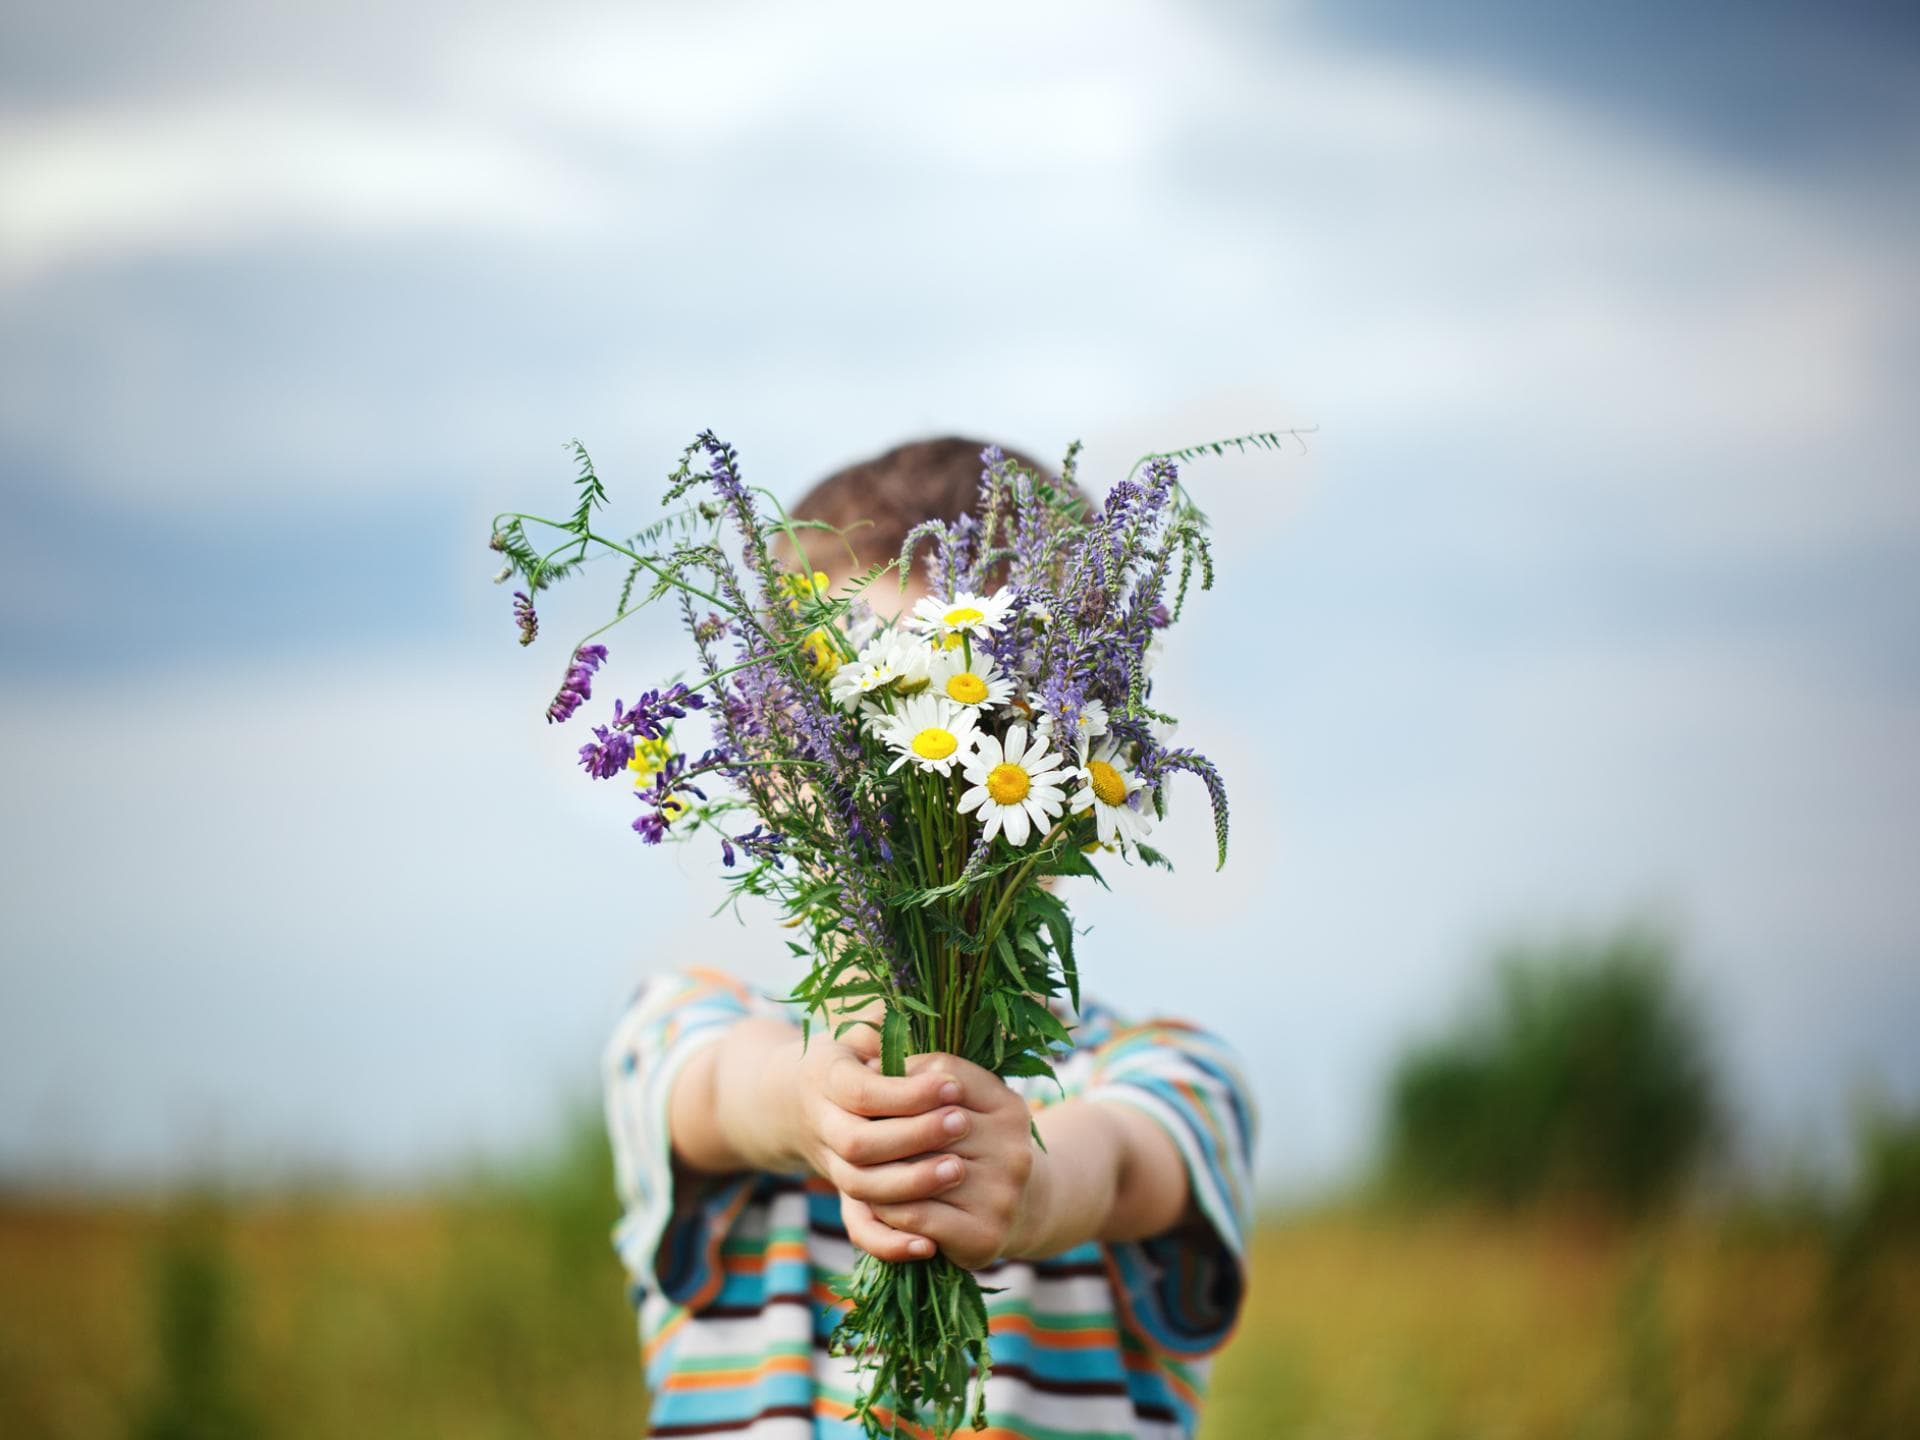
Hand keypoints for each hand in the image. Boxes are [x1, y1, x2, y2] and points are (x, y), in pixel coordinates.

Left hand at [863, 1053, 1042, 1270]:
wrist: (1015, 1212)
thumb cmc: (974, 1147)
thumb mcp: (967, 1104)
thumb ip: (931, 1079)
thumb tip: (874, 1066)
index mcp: (1009, 1107)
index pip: (944, 1076)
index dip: (902, 1078)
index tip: (871, 1078)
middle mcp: (1013, 1148)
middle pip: (928, 1127)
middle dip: (884, 1126)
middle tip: (850, 1123)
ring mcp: (1003, 1194)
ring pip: (916, 1173)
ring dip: (880, 1170)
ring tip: (858, 1164)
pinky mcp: (984, 1234)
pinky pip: (916, 1215)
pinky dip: (887, 1208)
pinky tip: (875, 1201)